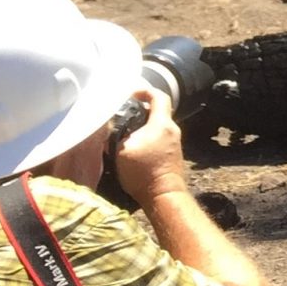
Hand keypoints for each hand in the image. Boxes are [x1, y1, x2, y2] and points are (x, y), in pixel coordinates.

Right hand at [110, 89, 188, 209]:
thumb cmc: (143, 172)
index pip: (159, 96)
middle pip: (157, 111)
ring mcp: (174, 142)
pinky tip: (132, 145)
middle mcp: (172, 129)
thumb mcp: (122, 150)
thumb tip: (112, 128)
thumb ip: (117, 134)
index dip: (144, 90)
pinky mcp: (171, 153)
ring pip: (157, 125)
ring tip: (123, 131)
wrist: (163, 195)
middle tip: (122, 114)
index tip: (130, 94)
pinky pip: (158, 136)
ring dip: (141, 125)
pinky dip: (146, 136)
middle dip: (139, 110)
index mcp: (162, 124)